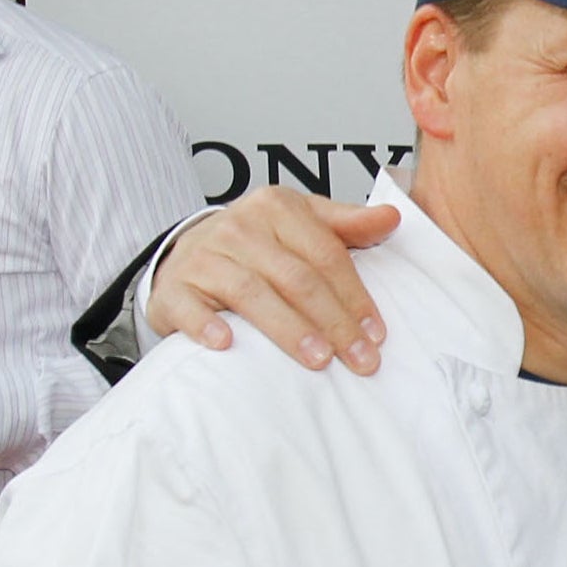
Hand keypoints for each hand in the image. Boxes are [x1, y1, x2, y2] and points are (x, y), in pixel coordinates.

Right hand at [147, 187, 398, 373]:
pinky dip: (206, 325)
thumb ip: (347, 223)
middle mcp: (239, 228)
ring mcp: (203, 257)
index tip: (376, 332)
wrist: (189, 252)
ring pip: (252, 293)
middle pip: (296, 278)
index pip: (326, 254)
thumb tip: (392, 217)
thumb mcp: (303, 222)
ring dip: (288, 329)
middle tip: (359, 358)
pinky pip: (190, 308)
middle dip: (334, 322)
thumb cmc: (256, 242)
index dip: (355, 295)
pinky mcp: (174, 288)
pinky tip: (228, 344)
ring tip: (319, 359)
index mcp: (277, 207)